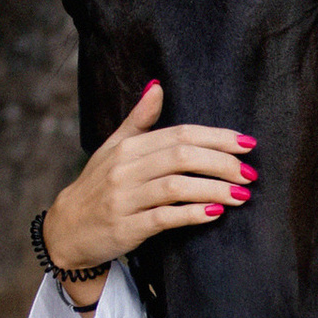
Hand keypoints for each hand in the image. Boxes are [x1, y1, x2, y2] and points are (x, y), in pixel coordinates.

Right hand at [42, 81, 254, 273]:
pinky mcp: (126, 227)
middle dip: (222, 163)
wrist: (67, 230)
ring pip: (176, 187)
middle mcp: (125, 169)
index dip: (217, 138)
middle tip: (250, 174)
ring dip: (214, 189)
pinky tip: (214, 213)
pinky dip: (192, 214)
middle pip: (182, 157)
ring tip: (241, 196)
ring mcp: (125, 198)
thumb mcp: (113, 149)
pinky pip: (164, 217)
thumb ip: (139, 120)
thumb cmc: (98, 187)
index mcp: (128, 147)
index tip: (247, 144)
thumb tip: (157, 87)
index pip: (180, 134)